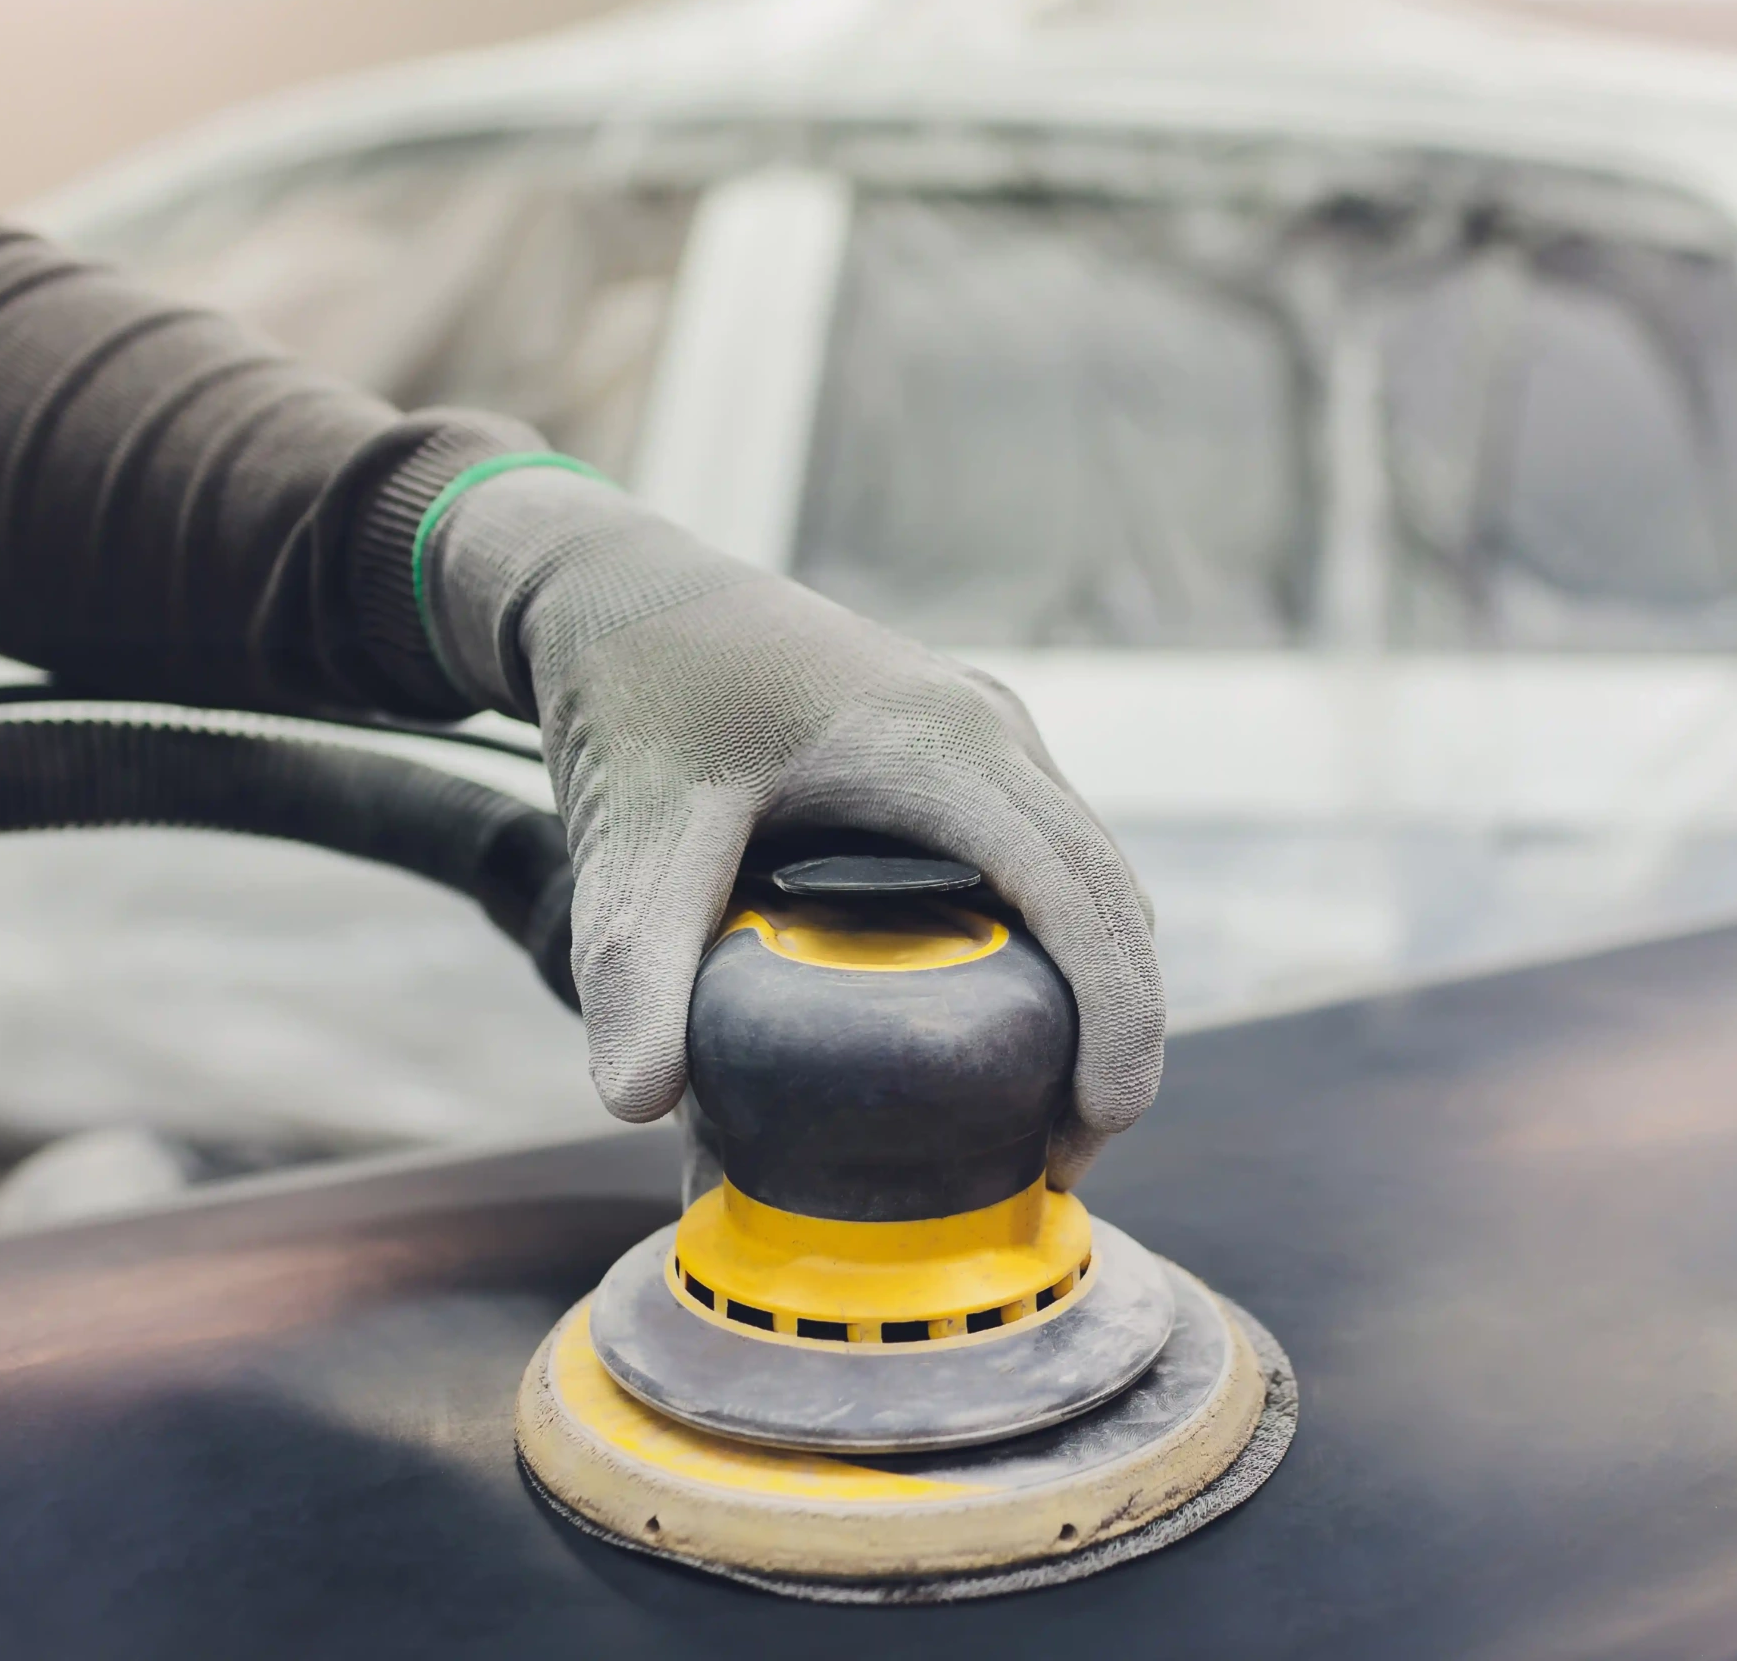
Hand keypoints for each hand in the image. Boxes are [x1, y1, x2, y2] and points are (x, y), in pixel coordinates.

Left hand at [420, 466, 1162, 1188]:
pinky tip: (1004, 1016)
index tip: (1094, 1128)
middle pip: (1112, 892)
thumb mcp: (627, 836)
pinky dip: (1062, 939)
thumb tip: (636, 1105)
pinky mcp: (967, 743)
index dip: (1116, 1017)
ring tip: (1041, 1109)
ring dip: (1098, 984)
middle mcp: (989, 727)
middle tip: (1065, 1154)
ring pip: (1092, 871)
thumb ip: (635, 966)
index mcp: (939, 744)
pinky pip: (1051, 849)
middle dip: (1119, 1027)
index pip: (1079, 894)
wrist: (617, 583)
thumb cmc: (631, 694)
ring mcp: (987, 729)